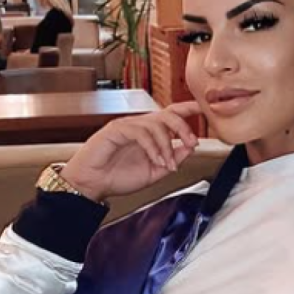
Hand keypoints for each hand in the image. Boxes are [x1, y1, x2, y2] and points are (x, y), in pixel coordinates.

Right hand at [62, 102, 202, 201]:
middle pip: (167, 115)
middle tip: (191, 143)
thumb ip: (172, 160)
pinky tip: (156, 160)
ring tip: (167, 163)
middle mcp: (139, 126)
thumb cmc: (117, 177)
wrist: (92, 184)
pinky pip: (141, 133)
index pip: (171, 115)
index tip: (201, 109)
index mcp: (149, 134)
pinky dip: (153, 147)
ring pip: (156, 125)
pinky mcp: (116, 130)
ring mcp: (127, 126)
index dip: (187, 110)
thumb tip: (189, 148)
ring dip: (167, 145)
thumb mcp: (154, 172)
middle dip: (183, 128)